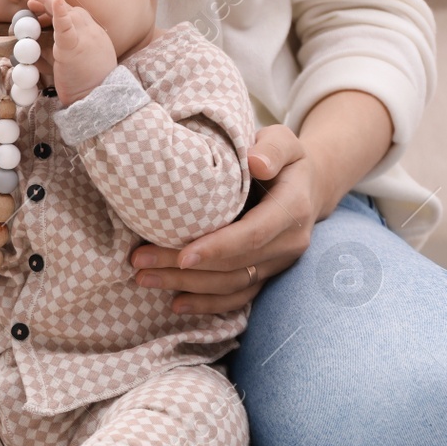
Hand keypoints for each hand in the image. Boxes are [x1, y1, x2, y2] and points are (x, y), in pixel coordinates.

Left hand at [28, 0, 115, 105]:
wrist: (98, 98)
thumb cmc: (84, 84)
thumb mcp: (72, 63)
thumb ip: (57, 52)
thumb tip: (38, 46)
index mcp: (94, 37)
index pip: (77, 17)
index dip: (61, 9)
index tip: (47, 3)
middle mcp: (92, 34)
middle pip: (72, 12)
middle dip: (51, 2)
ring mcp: (85, 39)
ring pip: (69, 15)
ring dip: (49, 2)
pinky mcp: (73, 48)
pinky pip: (66, 28)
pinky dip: (60, 14)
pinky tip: (55, 1)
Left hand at [128, 124, 319, 313]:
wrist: (306, 186)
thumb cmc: (283, 158)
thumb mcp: (283, 141)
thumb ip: (271, 148)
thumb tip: (256, 163)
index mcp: (292, 209)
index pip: (253, 235)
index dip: (218, 248)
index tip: (182, 255)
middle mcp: (289, 243)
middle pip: (234, 265)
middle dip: (185, 269)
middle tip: (140, 262)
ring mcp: (278, 264)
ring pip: (232, 285)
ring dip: (187, 287)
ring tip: (143, 278)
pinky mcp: (266, 274)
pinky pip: (238, 297)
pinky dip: (207, 304)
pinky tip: (174, 303)